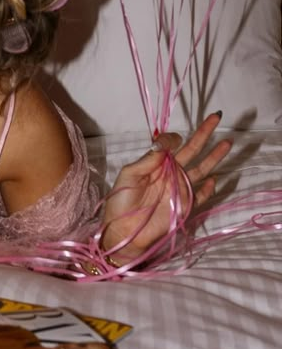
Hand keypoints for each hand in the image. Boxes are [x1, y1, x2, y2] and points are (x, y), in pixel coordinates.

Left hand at [100, 112, 231, 265]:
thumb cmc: (120, 202)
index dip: (172, 138)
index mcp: (155, 163)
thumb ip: (148, 160)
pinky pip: (200, 196)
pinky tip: (215, 179)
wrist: (123, 231)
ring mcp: (179, 189)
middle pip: (191, 151)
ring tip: (227, 142)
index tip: (173, 140)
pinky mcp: (185, 206)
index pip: (169, 144)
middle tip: (216, 117)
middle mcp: (170, 173)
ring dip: (213, 157)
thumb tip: (165, 143)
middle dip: (203, 134)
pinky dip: (208, 189)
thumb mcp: (129, 175)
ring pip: (200, 170)